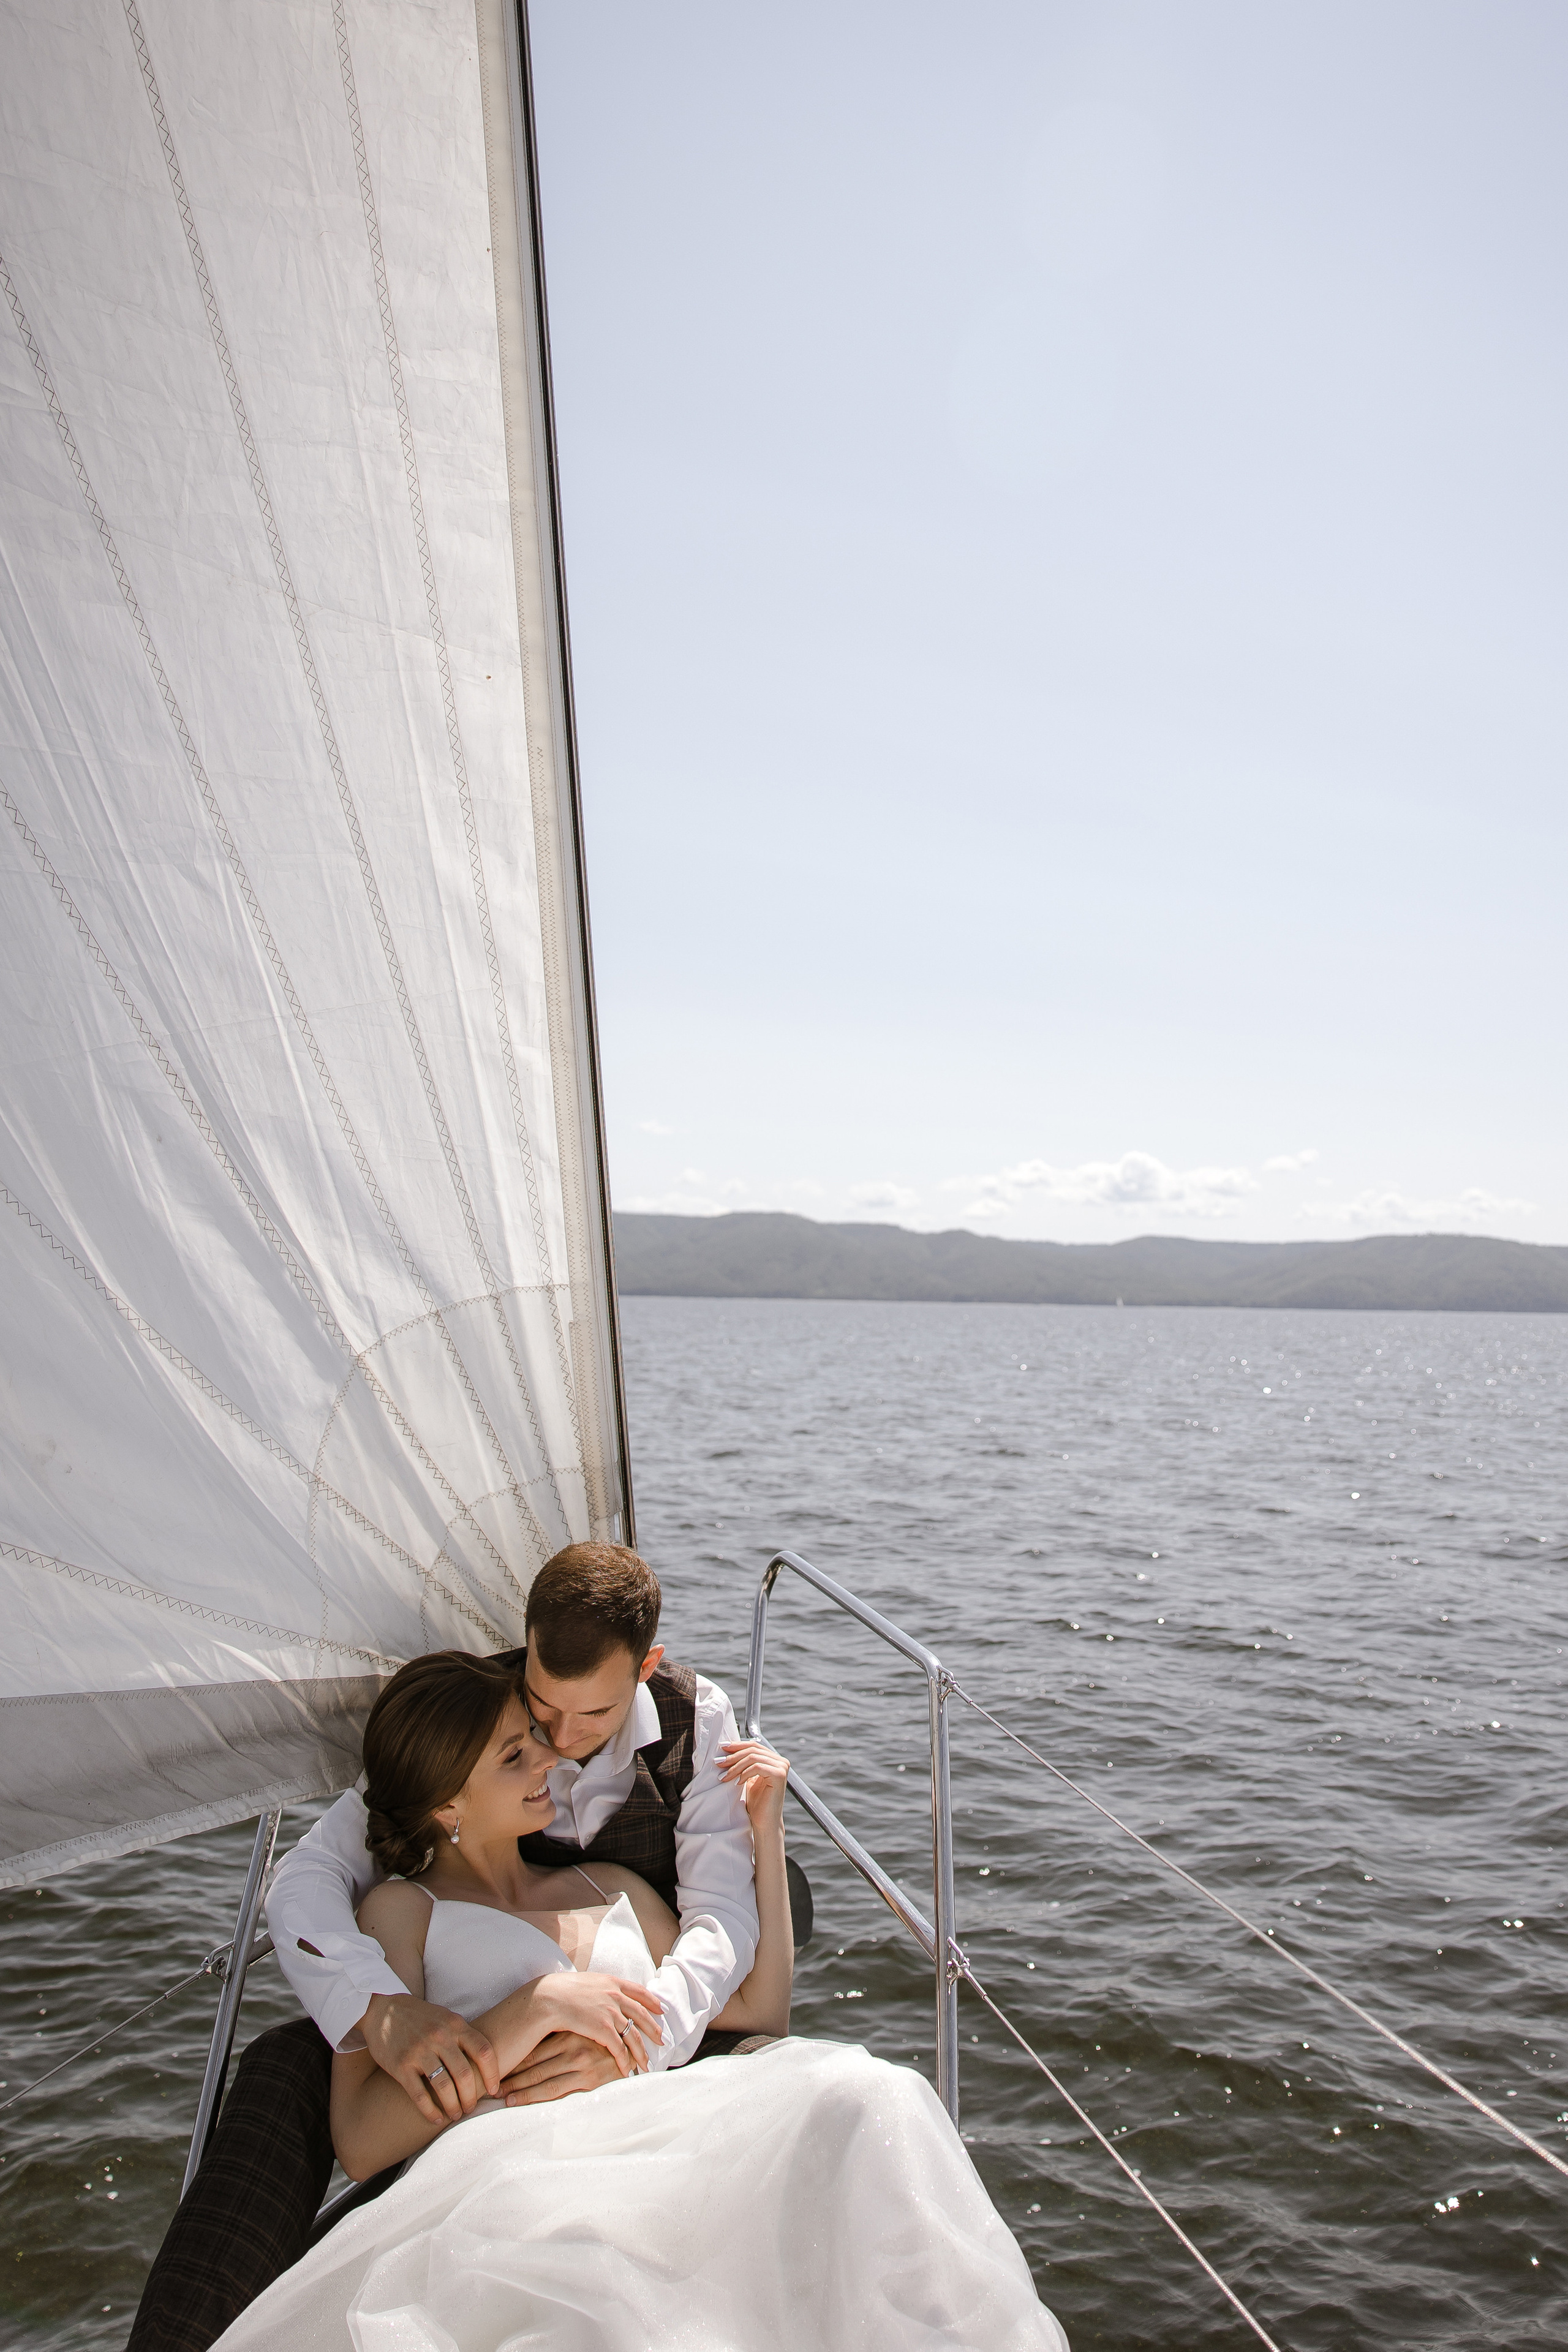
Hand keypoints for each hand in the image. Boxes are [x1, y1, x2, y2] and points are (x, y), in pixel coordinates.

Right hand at [359, 1992, 498, 2126]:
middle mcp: (439, 2037)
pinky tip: (436, 2119)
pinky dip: (430, 2111)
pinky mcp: (401, 2065)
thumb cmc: (420, 2017)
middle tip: (471, 2108)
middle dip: (471, 2097)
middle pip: (464, 2074)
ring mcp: (420, 2051)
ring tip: (455, 2115)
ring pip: (444, 2087)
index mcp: (455, 2024)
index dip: (492, 2074)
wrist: (383, 2009)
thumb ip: (463, 2036)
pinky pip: (419, 2095)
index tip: (494, 2090)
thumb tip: (486, 2061)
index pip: (484, 2051)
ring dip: (453, 2106)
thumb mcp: (446, 2018)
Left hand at [500, 2031, 624, 2104]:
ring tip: (504, 2100)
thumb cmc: (604, 2045)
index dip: (514, 2060)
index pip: (534, 2049)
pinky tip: (523, 2105)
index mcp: (569, 2034)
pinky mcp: (590, 2083)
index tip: (497, 2068)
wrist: (637, 2055)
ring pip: (543, 2082)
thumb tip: (531, 2043)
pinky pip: (558, 2094)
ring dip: (521, 2092)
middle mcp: (573, 2049)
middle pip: (534, 2066)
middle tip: (493, 2089)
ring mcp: (581, 2066)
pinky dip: (537, 2100)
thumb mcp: (583, 2034)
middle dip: (512, 2079)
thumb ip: (561, 2038)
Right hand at [528, 1969, 663, 2074]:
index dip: (652, 2001)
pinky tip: (628, 2070)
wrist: (549, 1997)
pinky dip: (625, 2061)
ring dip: (642, 2052)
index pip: (639, 1992)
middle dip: (653, 2029)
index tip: (661, 2009)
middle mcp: (616, 1996)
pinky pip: (620, 2048)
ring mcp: (611, 2012)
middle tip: (661, 2040)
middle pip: (642, 2015)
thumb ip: (602, 1987)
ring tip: (647, 2063)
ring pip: (634, 2035)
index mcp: (612, 1982)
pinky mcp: (604, 2029)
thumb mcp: (588, 1982)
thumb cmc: (562, 1991)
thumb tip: (606, 1992)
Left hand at [718, 1739, 788, 1830]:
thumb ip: (744, 1764)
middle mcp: (781, 1761)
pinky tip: (737, 1783)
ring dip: (735, 1766)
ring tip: (724, 1776)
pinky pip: (757, 1767)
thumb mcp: (747, 1778)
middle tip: (718, 1763)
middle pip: (752, 1750)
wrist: (764, 1822)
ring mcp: (782, 1767)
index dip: (737, 1745)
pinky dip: (744, 1773)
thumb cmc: (756, 1803)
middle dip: (733, 1756)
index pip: (754, 1745)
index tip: (721, 1747)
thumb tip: (726, 1748)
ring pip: (753, 1757)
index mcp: (774, 1760)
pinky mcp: (779, 1775)